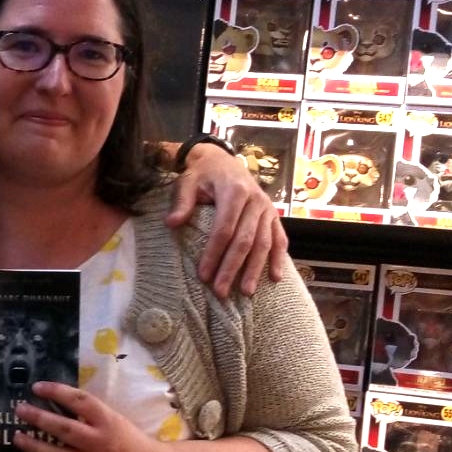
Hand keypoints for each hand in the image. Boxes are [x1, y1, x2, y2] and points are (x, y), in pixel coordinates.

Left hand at [12, 382, 157, 451]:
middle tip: (19, 409)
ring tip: (17, 437)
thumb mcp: (115, 422)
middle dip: (39, 418)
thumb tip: (56, 403)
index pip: (80, 401)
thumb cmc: (130, 443)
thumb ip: (90, 416)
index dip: (57, 391)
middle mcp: (100, 443)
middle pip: (64, 428)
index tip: (37, 387)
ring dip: (34, 446)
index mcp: (109, 422)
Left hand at [166, 143, 286, 297]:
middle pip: (244, 240)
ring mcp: (267, 208)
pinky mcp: (273, 215)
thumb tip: (171, 224)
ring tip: (246, 292)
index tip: (203, 275)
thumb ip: (182, 202)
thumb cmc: (202, 174)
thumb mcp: (188, 182)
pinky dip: (278, 258)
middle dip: (232, 268)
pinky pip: (279, 238)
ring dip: (255, 269)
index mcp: (234, 191)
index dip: (214, 253)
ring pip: (264, 243)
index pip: (224, 229)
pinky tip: (275, 278)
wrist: (221, 160)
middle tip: (221, 291)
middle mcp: (255, 200)